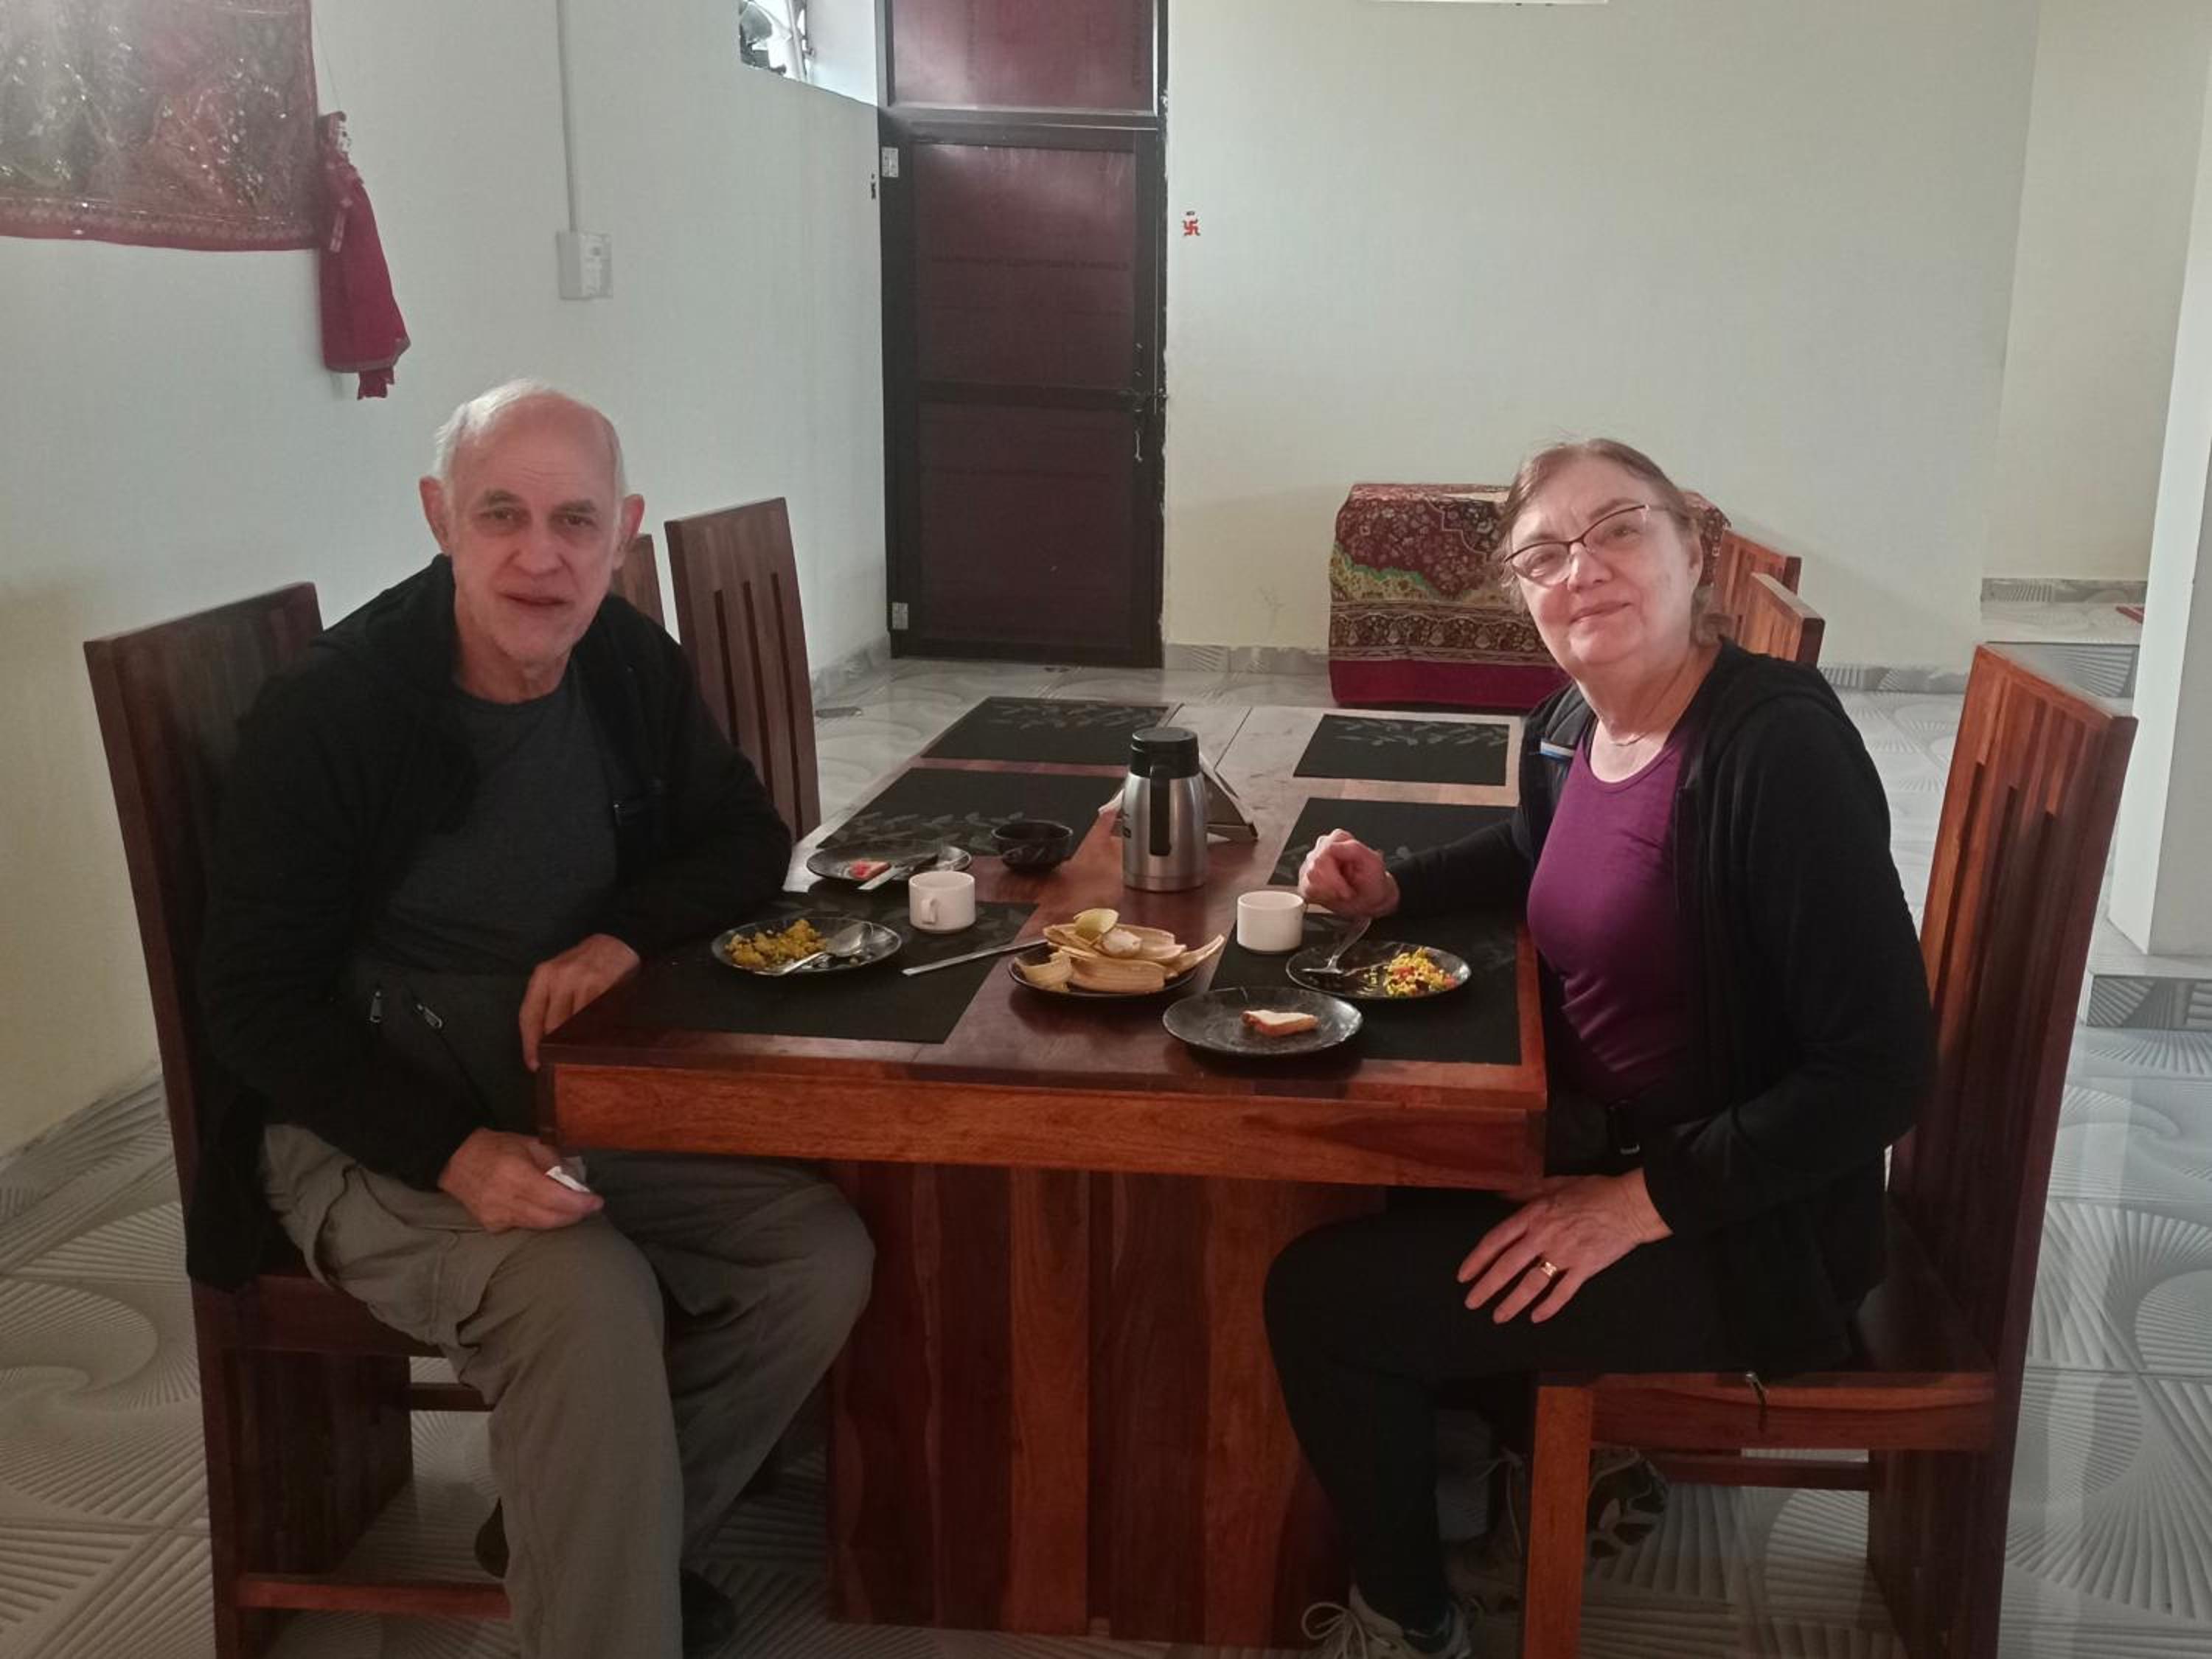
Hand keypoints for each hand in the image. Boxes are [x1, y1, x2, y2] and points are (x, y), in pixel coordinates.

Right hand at [437, 1129, 603, 1231]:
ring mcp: (496, 1216)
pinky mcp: (492, 1225)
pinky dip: (541, 1220)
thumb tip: (577, 1182)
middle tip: (590, 1207)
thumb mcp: (530, 1143)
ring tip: (575, 1208)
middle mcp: (504, 1199)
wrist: (456, 1160)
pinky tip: (547, 1210)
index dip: (579, 1203)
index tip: (597, 1202)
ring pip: (539, 1226)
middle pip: (549, 1218)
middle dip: (575, 1214)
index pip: (554, 1197)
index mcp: (515, 1174)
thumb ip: (555, 1162)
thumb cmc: (497, 1147)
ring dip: (561, 1219)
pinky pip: (524, 1227)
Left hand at [520, 933, 640, 1070]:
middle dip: (554, 1048)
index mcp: (543, 975)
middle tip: (558, 1065)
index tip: (534, 1065)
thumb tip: (544, 1042)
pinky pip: (595, 1019)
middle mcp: (559, 977)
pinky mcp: (604, 985)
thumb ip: (549, 1001)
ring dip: (575, 1044)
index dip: (530, 1044)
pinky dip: (593, 1033)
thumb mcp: (559, 975)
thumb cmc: (584, 964)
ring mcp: (583, 981)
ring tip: (578, 1057)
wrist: (618, 941)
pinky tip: (595, 1041)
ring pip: (573, 1025)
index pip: (529, 1016)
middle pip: (551, 1025)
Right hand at [1297, 830, 1400, 916]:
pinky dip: (1319, 898)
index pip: (1324, 853)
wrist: (1370, 899)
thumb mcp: (1373, 862)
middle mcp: (1322, 849)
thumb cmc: (1372, 881)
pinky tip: (1331, 895)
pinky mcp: (1306, 878)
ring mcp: (1312, 864)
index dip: (1334, 876)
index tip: (1346, 888)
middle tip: (1345, 892)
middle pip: (1314, 868)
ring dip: (1326, 892)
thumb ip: (1353, 849)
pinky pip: (1304, 890)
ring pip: (1307, 879)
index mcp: (1339, 839)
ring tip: (1339, 893)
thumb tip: (1331, 847)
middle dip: (1331, 886)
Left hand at [1456, 1171, 1670, 1323]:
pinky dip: (1548, 1307)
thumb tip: (1502, 1193)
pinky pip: (1562, 1292)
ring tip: (1498, 1317)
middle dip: (1486, 1287)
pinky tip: (1536, 1317)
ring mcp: (1564, 1254)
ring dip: (1512, 1303)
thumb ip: (1527, 1190)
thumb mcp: (1556, 1183)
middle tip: (1471, 1303)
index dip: (1477, 1259)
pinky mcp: (1584, 1268)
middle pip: (1507, 1266)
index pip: (1496, 1240)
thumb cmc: (1595, 1191)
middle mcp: (1543, 1236)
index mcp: (1534, 1215)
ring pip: (1530, 1284)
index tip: (1463, 1275)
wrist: (1630, 1204)